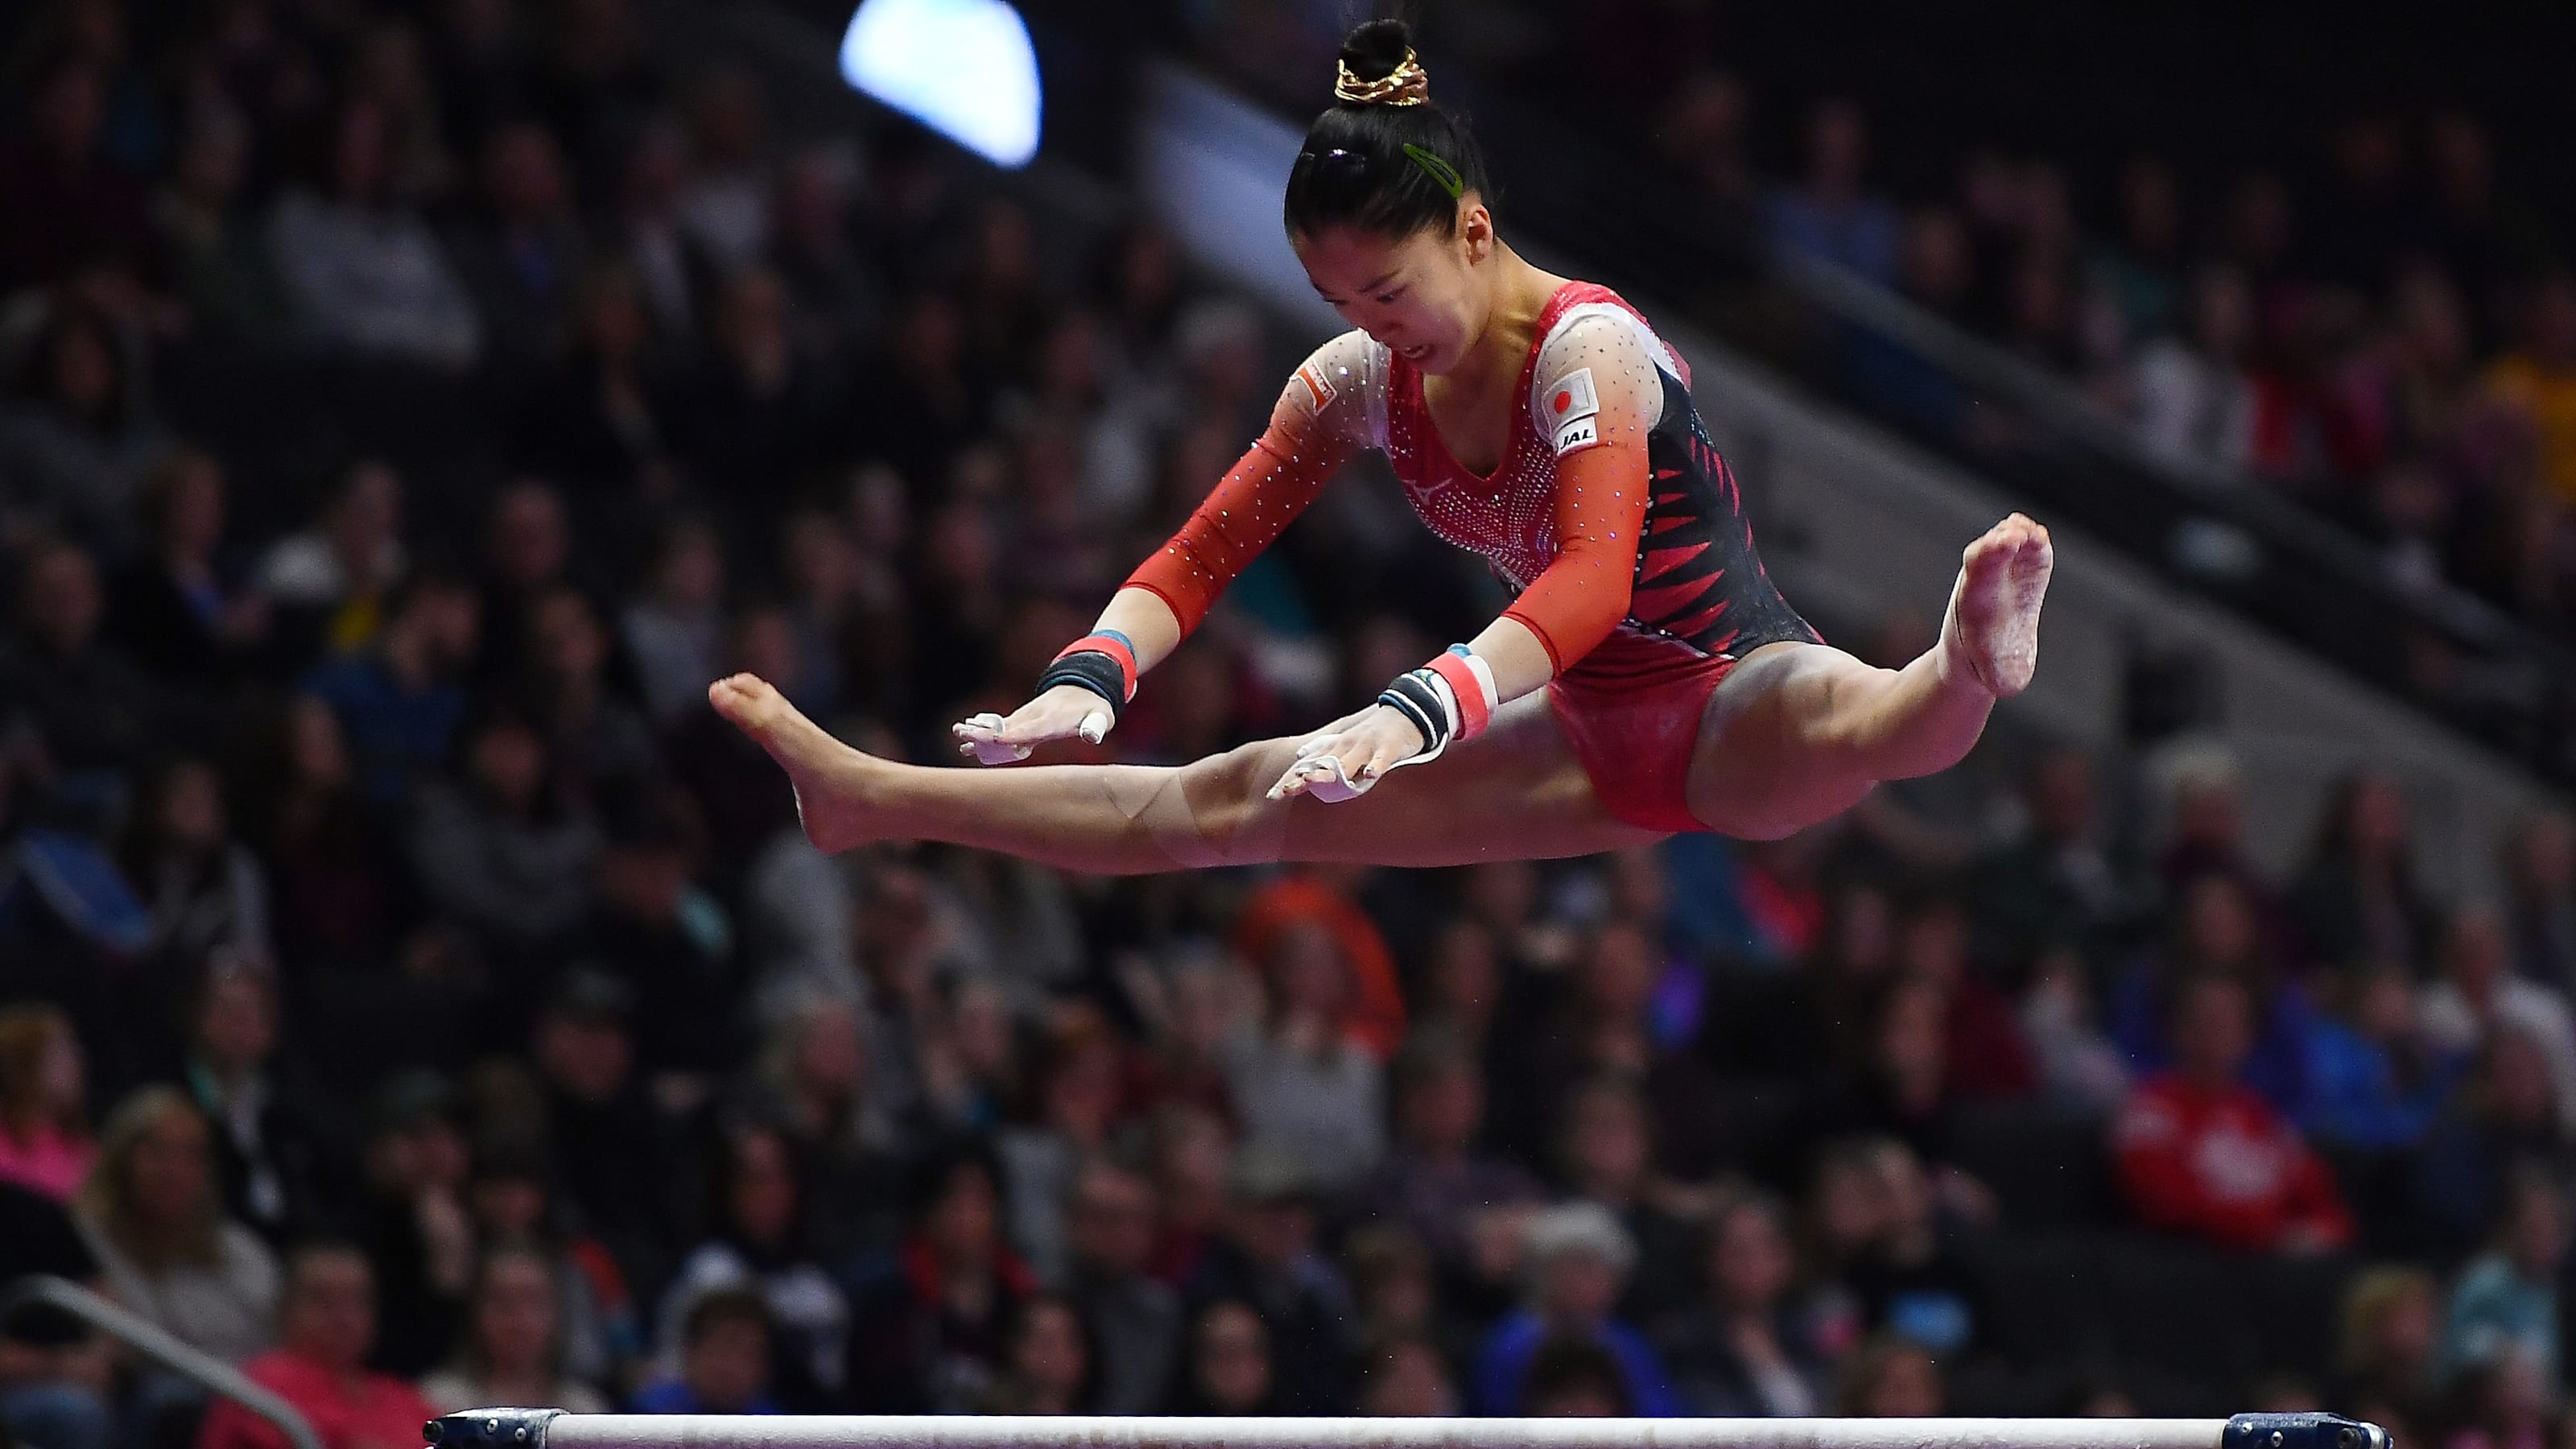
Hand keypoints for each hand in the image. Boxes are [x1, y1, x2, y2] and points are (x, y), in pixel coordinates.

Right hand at [953, 684, 1113, 763]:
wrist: (1085, 684)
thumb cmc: (1094, 706)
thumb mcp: (1102, 715)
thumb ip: (1096, 725)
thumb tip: (1092, 735)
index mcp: (1051, 720)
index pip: (1029, 730)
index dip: (1012, 736)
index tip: (994, 740)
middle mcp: (1034, 717)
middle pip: (1006, 728)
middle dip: (984, 733)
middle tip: (961, 734)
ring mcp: (1027, 717)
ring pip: (1000, 727)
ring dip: (979, 732)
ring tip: (957, 737)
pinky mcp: (1023, 719)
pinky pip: (1002, 728)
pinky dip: (985, 734)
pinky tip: (969, 743)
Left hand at [1267, 703, 1425, 800]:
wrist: (1405, 712)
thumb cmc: (1373, 734)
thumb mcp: (1346, 743)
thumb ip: (1325, 752)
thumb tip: (1300, 757)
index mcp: (1336, 748)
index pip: (1308, 765)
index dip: (1290, 779)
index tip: (1272, 795)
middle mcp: (1347, 746)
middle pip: (1322, 765)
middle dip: (1304, 778)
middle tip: (1286, 792)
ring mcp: (1367, 746)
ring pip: (1348, 762)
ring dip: (1332, 772)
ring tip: (1314, 781)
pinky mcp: (1389, 747)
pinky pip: (1381, 759)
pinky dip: (1376, 767)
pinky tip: (1370, 776)